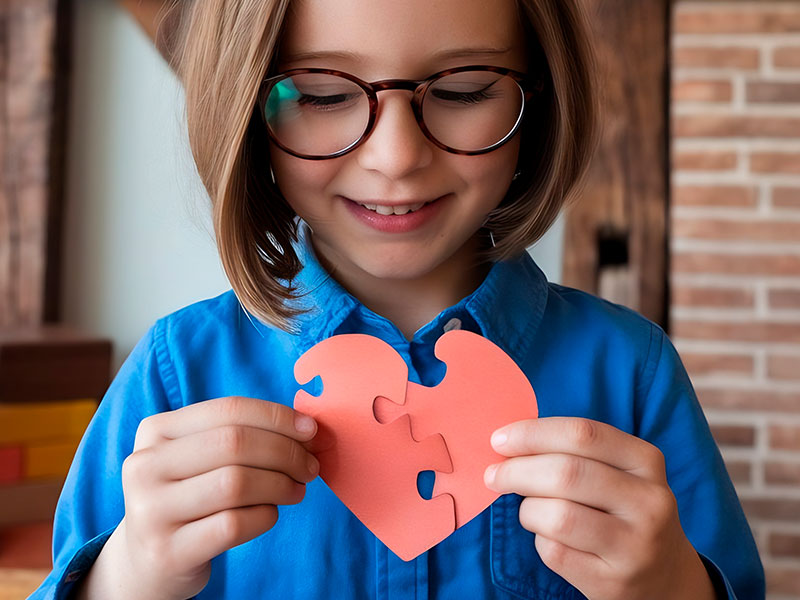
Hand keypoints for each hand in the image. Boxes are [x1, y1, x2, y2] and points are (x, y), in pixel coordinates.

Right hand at [78, 396, 319, 599]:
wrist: (148, 560)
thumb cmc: (190, 496)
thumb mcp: (200, 457)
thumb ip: (243, 436)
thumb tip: (308, 428)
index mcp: (156, 430)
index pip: (229, 409)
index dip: (277, 417)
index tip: (311, 430)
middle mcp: (145, 466)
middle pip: (234, 444)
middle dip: (285, 452)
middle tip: (310, 466)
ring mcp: (150, 511)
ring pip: (236, 483)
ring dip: (280, 484)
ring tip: (296, 490)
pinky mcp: (167, 551)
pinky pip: (233, 525)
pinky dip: (265, 516)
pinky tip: (270, 514)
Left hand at [483, 417, 715, 599]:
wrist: (664, 578)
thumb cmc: (622, 511)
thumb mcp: (618, 473)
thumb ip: (575, 452)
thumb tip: (508, 441)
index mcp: (646, 461)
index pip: (583, 434)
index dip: (533, 433)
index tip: (500, 439)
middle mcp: (649, 502)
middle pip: (566, 473)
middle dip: (517, 470)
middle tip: (494, 475)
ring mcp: (635, 546)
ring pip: (557, 516)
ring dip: (528, 509)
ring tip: (528, 510)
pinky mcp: (613, 582)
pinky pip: (554, 552)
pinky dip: (539, 540)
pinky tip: (548, 537)